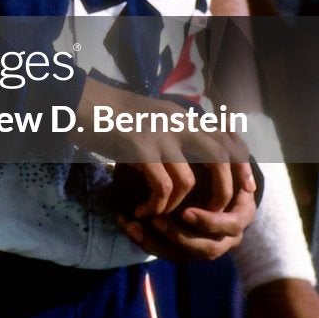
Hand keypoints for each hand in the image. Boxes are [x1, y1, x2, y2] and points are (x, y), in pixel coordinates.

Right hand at [80, 77, 255, 257]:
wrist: (74, 100)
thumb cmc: (105, 113)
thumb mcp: (147, 115)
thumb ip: (169, 130)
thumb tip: (184, 156)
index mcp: (180, 114)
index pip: (226, 136)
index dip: (241, 164)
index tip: (244, 188)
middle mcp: (176, 120)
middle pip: (220, 156)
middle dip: (224, 190)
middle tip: (214, 211)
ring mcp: (158, 134)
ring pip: (190, 180)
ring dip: (179, 206)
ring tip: (164, 217)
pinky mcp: (138, 148)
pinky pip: (161, 188)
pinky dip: (156, 206)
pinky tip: (142, 212)